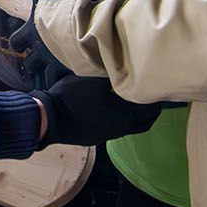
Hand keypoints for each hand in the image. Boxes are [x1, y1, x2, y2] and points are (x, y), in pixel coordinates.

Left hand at [0, 0, 118, 89]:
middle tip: (34, 56)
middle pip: (28, 60)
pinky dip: (61, 78)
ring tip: (50, 68)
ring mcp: (54, 59)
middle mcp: (39, 48)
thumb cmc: (61, 5)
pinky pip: (61, 79)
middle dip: (29, 58)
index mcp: (32, 30)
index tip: (18, 39)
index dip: (16, 39)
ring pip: (42, 71)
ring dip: (44, 69)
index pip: (16, 40)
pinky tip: (66, 76)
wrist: (85, 23)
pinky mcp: (70, 67)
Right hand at [32, 74, 160, 146]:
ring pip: (128, 126)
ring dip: (132, 115)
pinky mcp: (95, 137)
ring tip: (127, 98)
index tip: (157, 86)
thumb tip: (123, 69)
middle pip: (144, 123)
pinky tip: (107, 108)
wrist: (49, 119)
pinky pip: (114, 128)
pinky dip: (117, 119)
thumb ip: (112, 75)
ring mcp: (107, 135)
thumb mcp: (93, 80)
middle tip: (147, 95)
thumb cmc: (73, 97)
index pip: (151, 110)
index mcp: (124, 116)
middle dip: (149, 110)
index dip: (156, 98)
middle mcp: (120, 129)